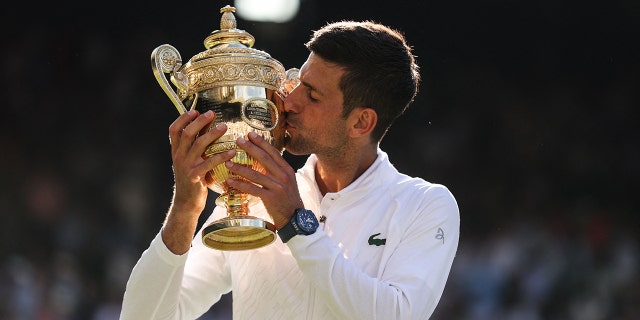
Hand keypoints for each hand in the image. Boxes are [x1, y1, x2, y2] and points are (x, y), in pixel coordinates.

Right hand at [163, 110, 234, 253]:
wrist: (187, 203)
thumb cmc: (193, 179)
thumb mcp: (192, 160)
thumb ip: (198, 144)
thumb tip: (209, 124)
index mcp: (176, 151)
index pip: (173, 130)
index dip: (182, 119)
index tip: (195, 110)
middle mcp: (178, 157)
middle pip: (186, 134)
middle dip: (199, 122)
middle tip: (212, 114)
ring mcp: (186, 166)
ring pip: (198, 145)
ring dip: (212, 134)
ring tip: (225, 127)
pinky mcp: (195, 176)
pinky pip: (209, 163)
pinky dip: (221, 156)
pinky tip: (232, 151)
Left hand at [224, 132, 301, 228]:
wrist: (294, 218)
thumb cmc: (288, 199)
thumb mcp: (287, 181)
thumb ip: (277, 170)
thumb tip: (263, 158)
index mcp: (287, 170)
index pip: (273, 152)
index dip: (261, 142)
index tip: (250, 134)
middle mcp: (283, 176)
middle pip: (264, 159)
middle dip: (250, 148)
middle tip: (238, 140)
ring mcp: (277, 187)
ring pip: (255, 174)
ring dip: (240, 167)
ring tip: (227, 162)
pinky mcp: (270, 198)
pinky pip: (252, 189)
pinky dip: (240, 184)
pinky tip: (230, 180)